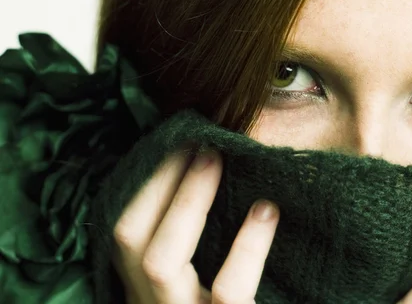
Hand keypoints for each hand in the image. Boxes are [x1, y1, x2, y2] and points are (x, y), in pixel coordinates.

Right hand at [111, 150, 279, 303]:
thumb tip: (209, 166)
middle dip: (159, 183)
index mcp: (145, 287)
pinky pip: (229, 290)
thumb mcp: (199, 277)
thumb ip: (195, 239)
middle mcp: (151, 303)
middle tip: (198, 143)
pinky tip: (266, 211)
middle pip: (130, 239)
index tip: (179, 145)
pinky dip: (248, 247)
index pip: (125, 231)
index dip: (147, 185)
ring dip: (187, 203)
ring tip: (217, 160)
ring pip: (161, 264)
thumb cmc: (232, 297)